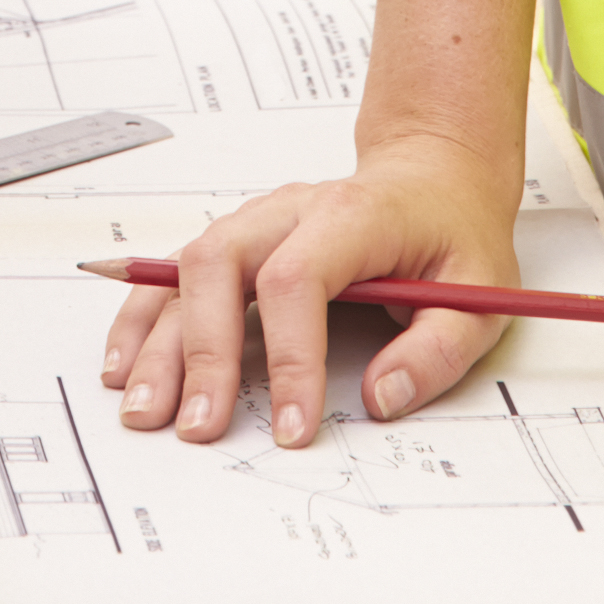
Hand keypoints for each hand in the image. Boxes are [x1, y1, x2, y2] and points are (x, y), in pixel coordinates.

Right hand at [103, 136, 525, 450]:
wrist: (431, 176)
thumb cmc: (451, 233)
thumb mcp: (480, 294)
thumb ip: (436, 351)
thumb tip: (381, 399)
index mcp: (353, 216)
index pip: (299, 279)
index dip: (289, 356)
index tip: (291, 426)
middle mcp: (290, 211)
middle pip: (223, 265)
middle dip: (203, 352)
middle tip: (198, 426)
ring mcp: (255, 222)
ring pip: (187, 268)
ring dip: (158, 338)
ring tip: (143, 406)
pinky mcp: (237, 242)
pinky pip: (175, 273)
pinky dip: (143, 316)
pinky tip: (123, 359)